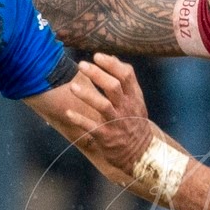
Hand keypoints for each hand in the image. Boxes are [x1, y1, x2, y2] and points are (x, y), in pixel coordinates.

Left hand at [63, 52, 155, 171]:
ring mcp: (117, 123)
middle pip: (114, 87)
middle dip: (97, 74)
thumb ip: (125, 80)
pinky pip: (92, 127)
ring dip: (87, 95)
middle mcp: (126, 108)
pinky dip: (79, 119)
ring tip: (73, 87)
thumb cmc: (134, 122)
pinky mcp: (107, 137)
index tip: (97, 56)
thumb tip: (112, 57)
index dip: (111, 64)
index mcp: (134, 97)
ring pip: (103, 106)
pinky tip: (68, 112)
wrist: (140, 153)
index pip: (127, 75)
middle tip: (82, 65)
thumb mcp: (136, 100)